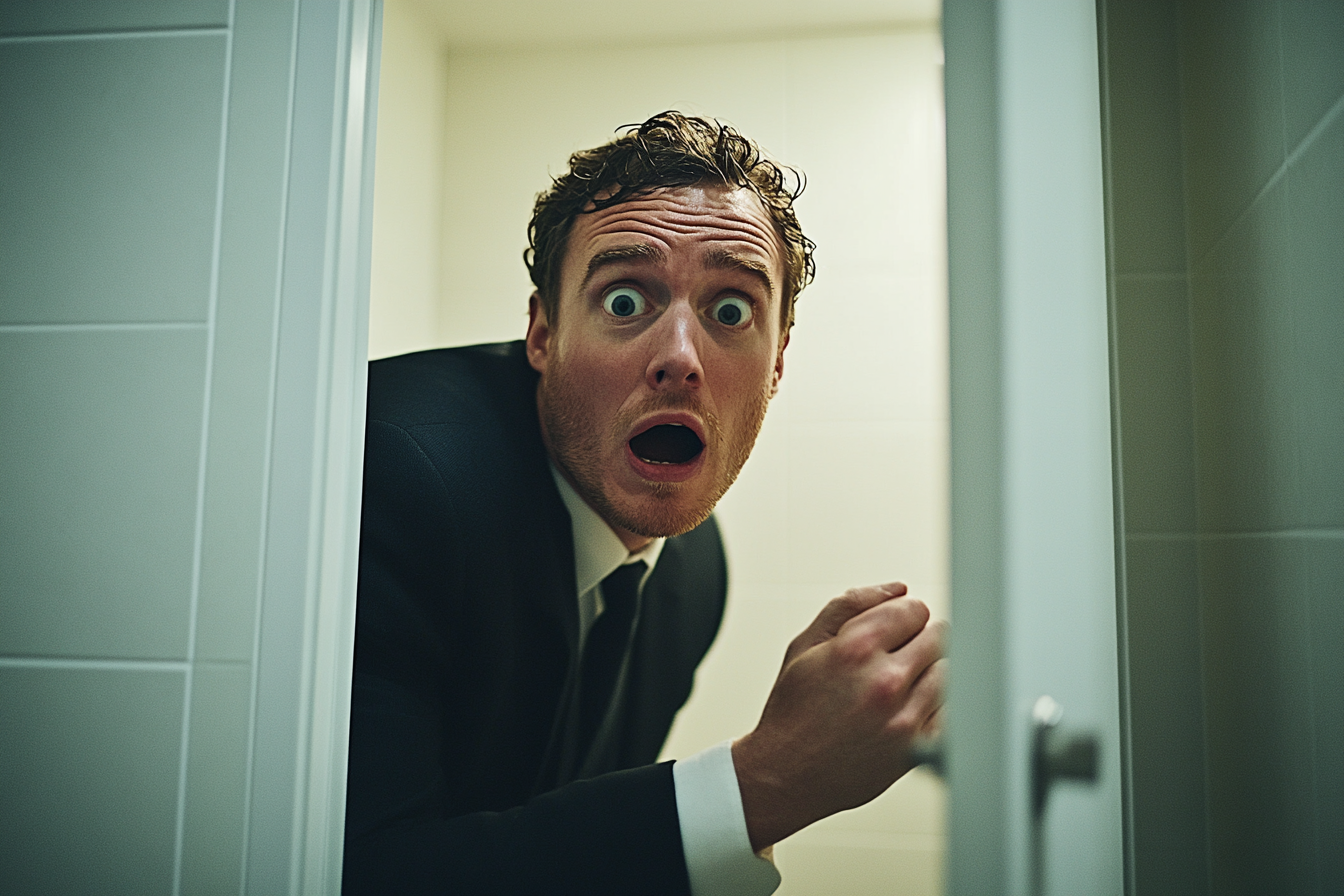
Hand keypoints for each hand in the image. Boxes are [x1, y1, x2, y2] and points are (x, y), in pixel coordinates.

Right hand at [731, 582, 946, 850]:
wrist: (786, 774)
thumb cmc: (793, 710)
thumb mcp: (805, 646)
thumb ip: (851, 606)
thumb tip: (898, 588)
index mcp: (856, 648)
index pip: (914, 609)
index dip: (902, 616)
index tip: (892, 630)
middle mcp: (885, 681)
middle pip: (939, 637)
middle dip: (919, 640)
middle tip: (895, 657)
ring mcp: (905, 716)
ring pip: (949, 671)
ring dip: (930, 671)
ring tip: (900, 684)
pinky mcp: (918, 747)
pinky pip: (951, 710)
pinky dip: (936, 704)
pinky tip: (909, 708)